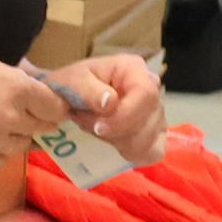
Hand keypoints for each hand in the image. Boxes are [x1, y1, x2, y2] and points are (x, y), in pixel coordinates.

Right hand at [0, 40, 70, 170]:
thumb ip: (14, 79)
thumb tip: (30, 90)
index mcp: (17, 90)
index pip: (55, 107)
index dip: (54, 104)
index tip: (51, 104)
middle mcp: (11, 120)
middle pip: (42, 126)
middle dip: (37, 118)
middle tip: (24, 110)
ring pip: (22, 144)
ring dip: (17, 134)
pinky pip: (0, 156)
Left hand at [52, 53, 169, 161]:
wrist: (66, 100)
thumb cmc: (70, 86)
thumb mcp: (70, 82)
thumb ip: (87, 89)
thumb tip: (110, 102)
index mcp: (133, 68)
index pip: (145, 94)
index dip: (125, 115)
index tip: (99, 128)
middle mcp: (150, 88)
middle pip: (147, 120)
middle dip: (114, 131)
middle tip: (87, 124)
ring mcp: (155, 111)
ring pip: (146, 139)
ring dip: (116, 141)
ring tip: (95, 128)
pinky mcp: (154, 133)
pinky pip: (151, 151)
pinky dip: (129, 152)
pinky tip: (111, 141)